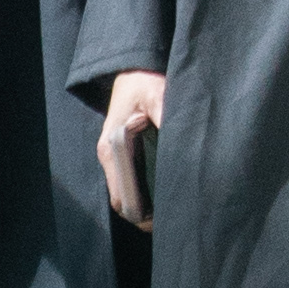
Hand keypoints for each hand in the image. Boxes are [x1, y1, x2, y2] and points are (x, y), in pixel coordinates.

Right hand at [98, 69, 165, 231]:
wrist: (132, 66)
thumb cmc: (143, 80)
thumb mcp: (157, 94)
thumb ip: (165, 116)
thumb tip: (179, 141)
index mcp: (113, 149)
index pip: (123, 198)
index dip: (143, 217)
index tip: (168, 221)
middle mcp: (109, 156)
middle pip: (123, 202)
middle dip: (146, 217)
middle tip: (177, 221)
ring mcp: (114, 156)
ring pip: (126, 194)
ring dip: (146, 207)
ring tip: (174, 211)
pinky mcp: (121, 153)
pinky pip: (130, 183)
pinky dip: (145, 195)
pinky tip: (166, 195)